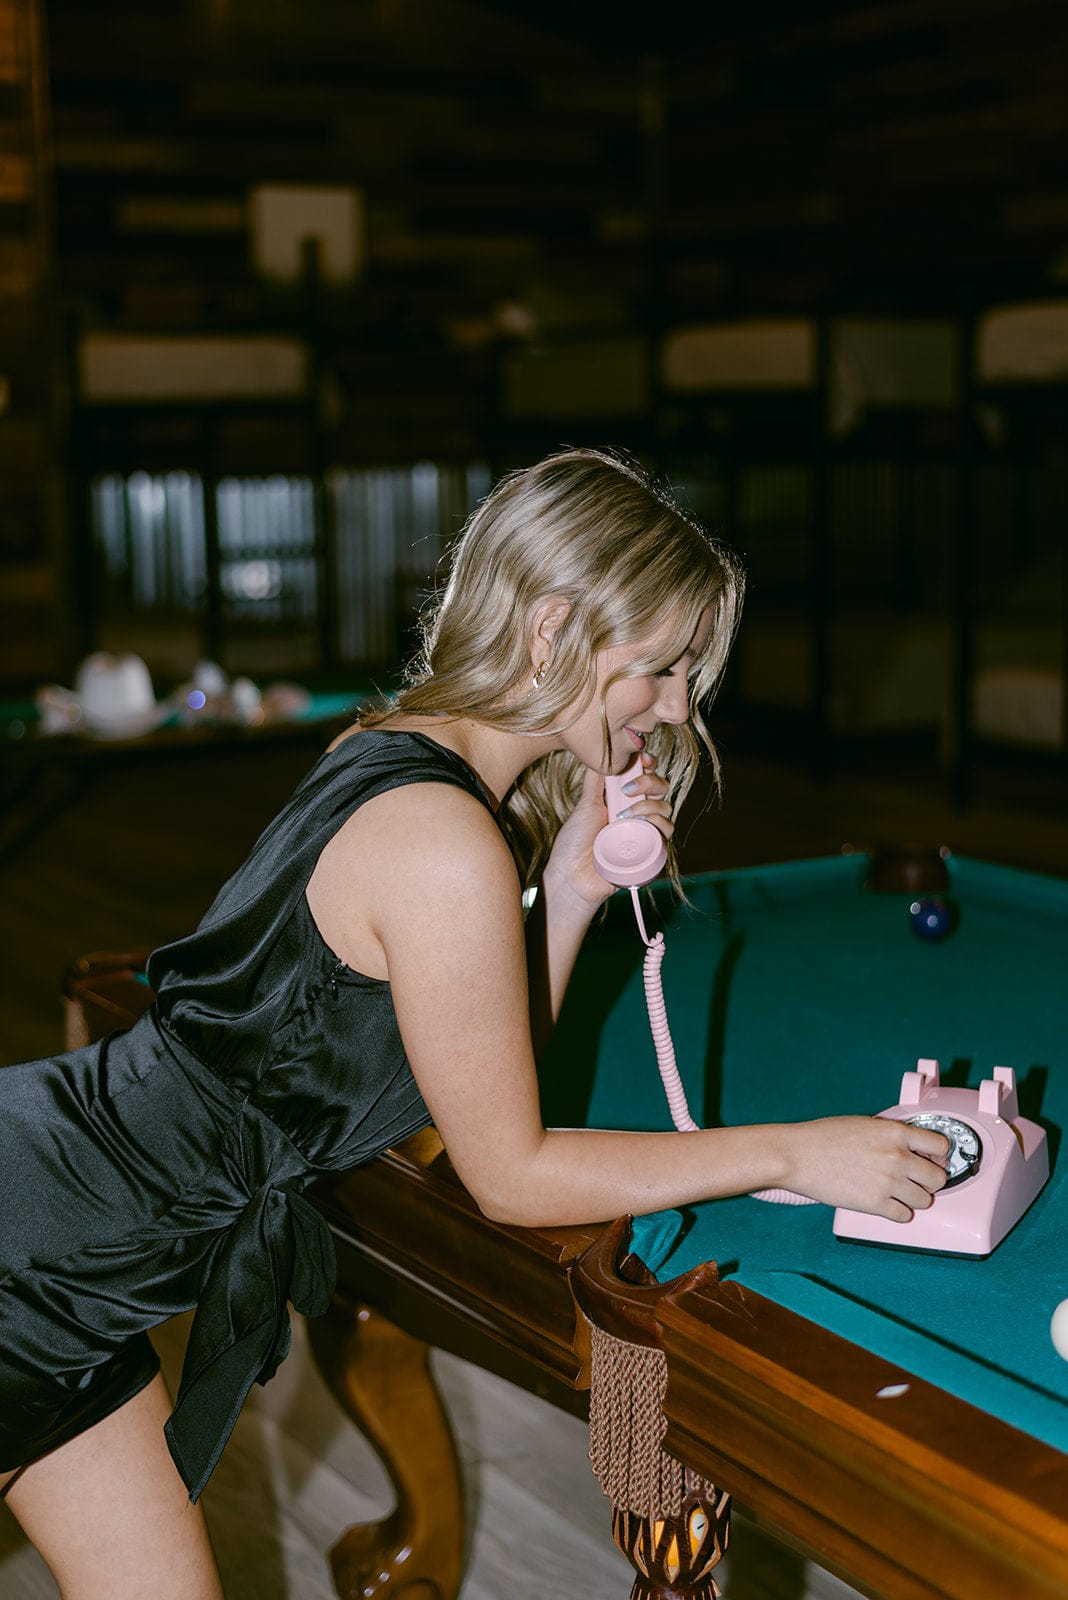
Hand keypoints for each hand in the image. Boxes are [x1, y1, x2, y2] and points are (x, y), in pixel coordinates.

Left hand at [543, 754, 673, 910]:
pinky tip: (636, 825)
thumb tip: (602, 753)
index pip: (645, 777)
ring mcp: (645, 832)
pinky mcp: (650, 851)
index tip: (643, 759)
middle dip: (649, 782)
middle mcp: (637, 814)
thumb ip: (596, 779)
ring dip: (649, 805)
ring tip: (624, 815)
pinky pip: (666, 832)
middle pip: (662, 788)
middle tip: (627, 790)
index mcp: (623, 801)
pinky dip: (656, 824)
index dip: (648, 765)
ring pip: (666, 808)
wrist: (571, 874)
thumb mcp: (585, 804)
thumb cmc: (575, 843)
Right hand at [783, 1115, 949, 1220]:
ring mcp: (888, 1182)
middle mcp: (897, 1156)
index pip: (940, 1145)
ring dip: (915, 1198)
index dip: (939, 1155)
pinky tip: (889, 1205)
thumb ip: (891, 1135)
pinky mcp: (875, 1204)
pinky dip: (899, 1213)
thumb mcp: (865, 1124)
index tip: (935, 1159)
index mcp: (895, 1132)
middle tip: (918, 1180)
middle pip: (938, 1178)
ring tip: (900, 1193)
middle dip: (930, 1180)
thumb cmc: (823, 1137)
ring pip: (924, 1200)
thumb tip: (911, 1148)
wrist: (797, 1155)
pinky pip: (905, 1216)